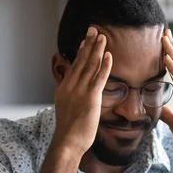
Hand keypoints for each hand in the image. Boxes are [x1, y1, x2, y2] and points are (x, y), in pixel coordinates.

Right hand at [51, 27, 112, 157]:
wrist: (67, 142)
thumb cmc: (69, 132)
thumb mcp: (67, 110)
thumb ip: (72, 99)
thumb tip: (78, 97)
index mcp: (64, 89)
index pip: (74, 66)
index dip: (80, 52)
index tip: (85, 41)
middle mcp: (70, 87)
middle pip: (81, 61)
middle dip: (88, 44)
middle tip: (94, 30)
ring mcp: (79, 91)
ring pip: (89, 66)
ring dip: (97, 50)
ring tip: (102, 37)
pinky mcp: (90, 98)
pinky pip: (99, 78)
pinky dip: (104, 65)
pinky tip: (108, 55)